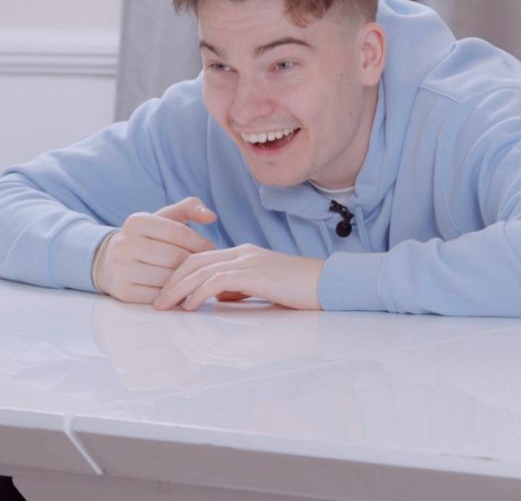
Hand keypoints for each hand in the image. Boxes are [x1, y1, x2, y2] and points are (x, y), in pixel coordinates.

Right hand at [94, 197, 216, 303]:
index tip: (212, 248)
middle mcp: (125, 244)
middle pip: (176, 257)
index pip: (179, 232)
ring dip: (187, 280)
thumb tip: (212, 217)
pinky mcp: (123, 292)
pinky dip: (174, 296)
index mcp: (137, 221)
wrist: (109, 261)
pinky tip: (182, 290)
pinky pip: (160, 296)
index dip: (201, 242)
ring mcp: (122, 269)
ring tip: (196, 277)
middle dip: (196, 262)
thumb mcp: (163, 218)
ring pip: (169, 278)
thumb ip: (189, 208)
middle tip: (207, 265)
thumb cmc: (147, 238)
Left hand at [152, 244, 324, 311]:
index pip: (201, 258)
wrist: (325, 284)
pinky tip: (189, 306)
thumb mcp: (263, 287)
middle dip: (171, 281)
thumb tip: (219, 298)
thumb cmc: (299, 290)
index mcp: (243, 254)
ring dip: (178, 289)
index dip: (180, 275)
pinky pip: (217, 281)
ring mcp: (248, 261)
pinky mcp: (254, 273)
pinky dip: (198, 293)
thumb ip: (240, 288)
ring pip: (201, 270)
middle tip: (156, 301)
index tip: (166, 293)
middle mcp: (242, 252)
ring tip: (164, 306)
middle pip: (194, 260)